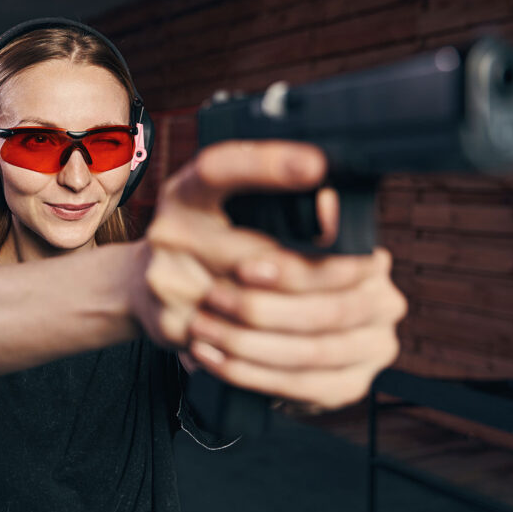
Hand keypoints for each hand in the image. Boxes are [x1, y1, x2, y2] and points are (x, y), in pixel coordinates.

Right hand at [132, 140, 406, 409]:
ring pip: (259, 307)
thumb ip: (267, 198)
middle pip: (259, 254)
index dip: (264, 165)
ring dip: (317, 309)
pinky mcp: (172, 326)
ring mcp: (167, 283)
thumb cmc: (200, 238)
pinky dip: (282, 347)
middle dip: (327, 267)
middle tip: (374, 268)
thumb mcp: (222, 203)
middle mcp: (169, 232)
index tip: (317, 165)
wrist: (138, 287)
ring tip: (360, 302)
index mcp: (184, 194)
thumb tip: (332, 207)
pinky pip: (240, 345)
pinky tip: (318, 341)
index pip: (217, 168)